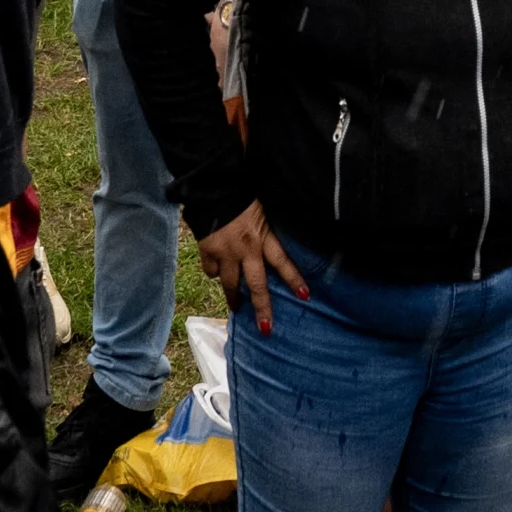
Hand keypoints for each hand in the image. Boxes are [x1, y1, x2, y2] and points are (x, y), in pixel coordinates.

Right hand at [197, 201, 309, 334]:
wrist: (212, 184)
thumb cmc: (242, 193)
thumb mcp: (264, 208)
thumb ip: (268, 227)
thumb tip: (275, 238)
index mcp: (262, 236)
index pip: (282, 261)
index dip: (293, 279)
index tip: (305, 296)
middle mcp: (245, 248)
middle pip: (255, 284)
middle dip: (262, 307)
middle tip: (265, 328)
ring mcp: (224, 252)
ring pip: (229, 283)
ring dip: (233, 297)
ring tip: (236, 308)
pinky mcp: (206, 250)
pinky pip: (210, 270)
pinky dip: (213, 271)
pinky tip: (216, 270)